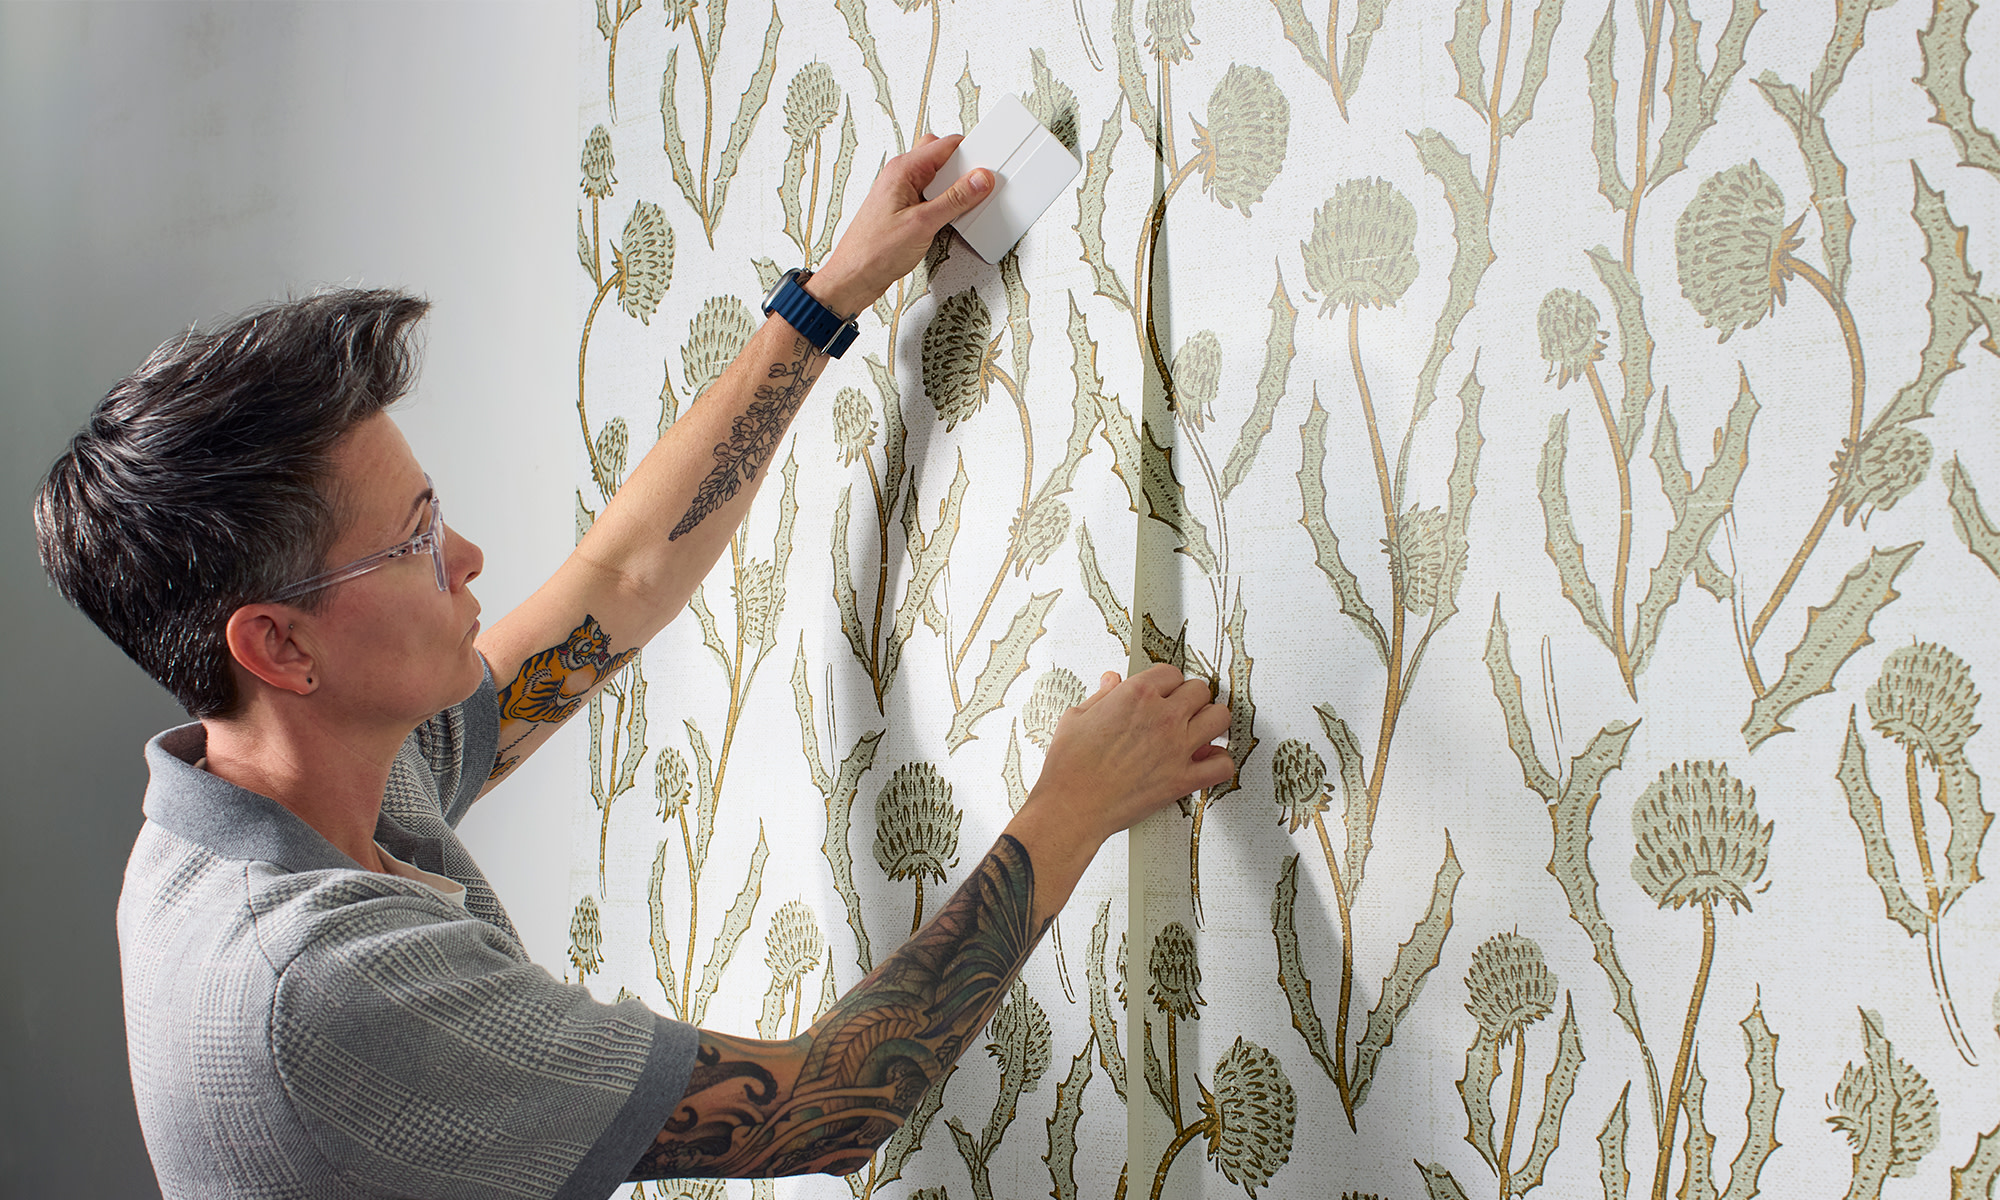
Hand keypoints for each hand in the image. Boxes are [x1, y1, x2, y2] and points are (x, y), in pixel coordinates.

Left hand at [807, 134, 992, 316]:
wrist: (854, 277)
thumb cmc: (873, 251)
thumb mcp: (923, 223)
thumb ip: (955, 200)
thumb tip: (979, 180)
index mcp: (903, 169)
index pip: (945, 146)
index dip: (970, 153)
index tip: (987, 168)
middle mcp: (900, 177)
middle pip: (941, 158)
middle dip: (962, 170)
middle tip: (976, 188)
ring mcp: (902, 193)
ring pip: (937, 179)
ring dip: (952, 190)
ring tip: (962, 208)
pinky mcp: (904, 211)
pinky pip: (930, 197)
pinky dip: (944, 205)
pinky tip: (949, 219)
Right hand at [1024, 664, 1234, 848]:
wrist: (1071, 807)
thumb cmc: (1069, 766)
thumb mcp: (1077, 718)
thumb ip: (1101, 696)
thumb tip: (1112, 681)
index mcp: (1136, 695)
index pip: (1171, 673)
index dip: (1166, 683)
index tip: (1163, 692)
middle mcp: (1162, 717)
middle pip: (1199, 690)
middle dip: (1189, 698)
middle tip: (1180, 710)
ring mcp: (1176, 748)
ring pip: (1219, 717)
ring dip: (1211, 721)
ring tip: (1198, 729)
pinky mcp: (1183, 779)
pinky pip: (1222, 765)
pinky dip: (1219, 762)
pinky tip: (1206, 761)